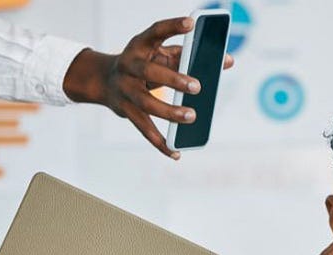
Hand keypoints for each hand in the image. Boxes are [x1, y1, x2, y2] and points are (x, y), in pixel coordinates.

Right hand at [63, 17, 234, 158]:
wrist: (104, 80)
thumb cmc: (145, 63)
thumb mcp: (161, 54)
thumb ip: (191, 56)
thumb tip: (228, 60)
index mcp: (140, 45)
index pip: (156, 32)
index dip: (173, 27)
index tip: (191, 23)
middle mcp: (129, 65)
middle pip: (150, 71)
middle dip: (174, 79)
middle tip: (198, 86)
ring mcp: (125, 89)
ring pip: (146, 103)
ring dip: (169, 112)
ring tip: (192, 117)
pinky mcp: (126, 111)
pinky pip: (144, 129)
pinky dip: (160, 143)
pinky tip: (176, 153)